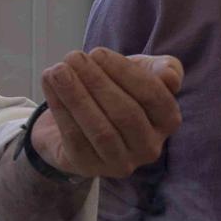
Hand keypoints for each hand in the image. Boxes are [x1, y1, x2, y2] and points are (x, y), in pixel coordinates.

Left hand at [35, 49, 183, 178]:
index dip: (125, 73)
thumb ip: (161, 68)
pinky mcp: (89, 167)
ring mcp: (120, 162)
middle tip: (72, 57)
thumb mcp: (141, 72)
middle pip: (126, 114)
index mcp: (168, 121)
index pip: (153, 96)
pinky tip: (50, 87)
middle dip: (96, 82)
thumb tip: (171, 76)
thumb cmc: (116, 90)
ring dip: (76, 96)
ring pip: (100, 130)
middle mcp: (149, 147)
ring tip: (58, 71)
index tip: (97, 52)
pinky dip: (61, 110)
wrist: (79, 118)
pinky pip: (75, 139)